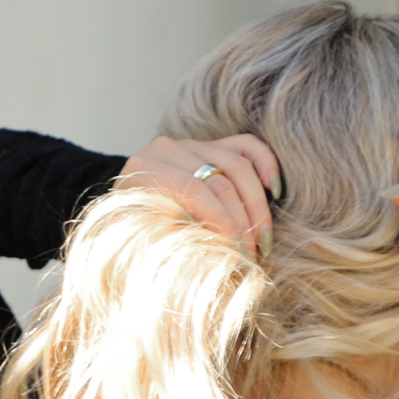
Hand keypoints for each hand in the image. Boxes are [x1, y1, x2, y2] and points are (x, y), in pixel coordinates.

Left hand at [116, 134, 282, 258]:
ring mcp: (192, 144)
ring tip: (263, 240)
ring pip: (238, 165)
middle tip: (254, 254)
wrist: (124, 219)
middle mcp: (169, 149)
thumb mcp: (141, 241)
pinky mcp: (212, 147)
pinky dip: (265, 163)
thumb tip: (213, 252)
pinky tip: (274, 190)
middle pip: (221, 177)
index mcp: (147, 168)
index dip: (222, 221)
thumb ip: (170, 240)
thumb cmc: (132, 237)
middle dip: (242, 219)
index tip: (239, 253)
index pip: (195, 189)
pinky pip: (246, 146)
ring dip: (257, 205)